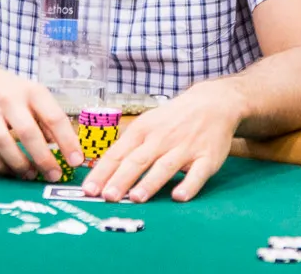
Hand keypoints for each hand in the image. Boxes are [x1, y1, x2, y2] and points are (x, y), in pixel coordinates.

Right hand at [0, 56, 80, 180]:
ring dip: (19, 164)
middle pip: (27, 132)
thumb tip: (64, 147)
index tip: (76, 160)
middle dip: (43, 158)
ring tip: (30, 175)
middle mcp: (9, 100)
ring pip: (3, 143)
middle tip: (54, 175)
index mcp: (31, 91)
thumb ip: (47, 119)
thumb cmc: (8, 90)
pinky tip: (8, 171)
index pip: (53, 117)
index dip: (67, 141)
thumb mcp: (32, 95)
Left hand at [82, 79, 242, 202]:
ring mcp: (185, 147)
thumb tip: (102, 170)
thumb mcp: (147, 123)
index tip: (89, 189)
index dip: (103, 172)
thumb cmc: (173, 118)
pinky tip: (179, 197)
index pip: (118, 153)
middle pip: (138, 160)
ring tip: (136, 198)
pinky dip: (189, 185)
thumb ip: (128, 146)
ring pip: (165, 166)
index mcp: (143, 130)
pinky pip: (197, 173)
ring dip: (150, 182)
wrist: (212, 102)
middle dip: (121, 179)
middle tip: (107, 197)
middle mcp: (162, 138)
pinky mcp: (207, 157)